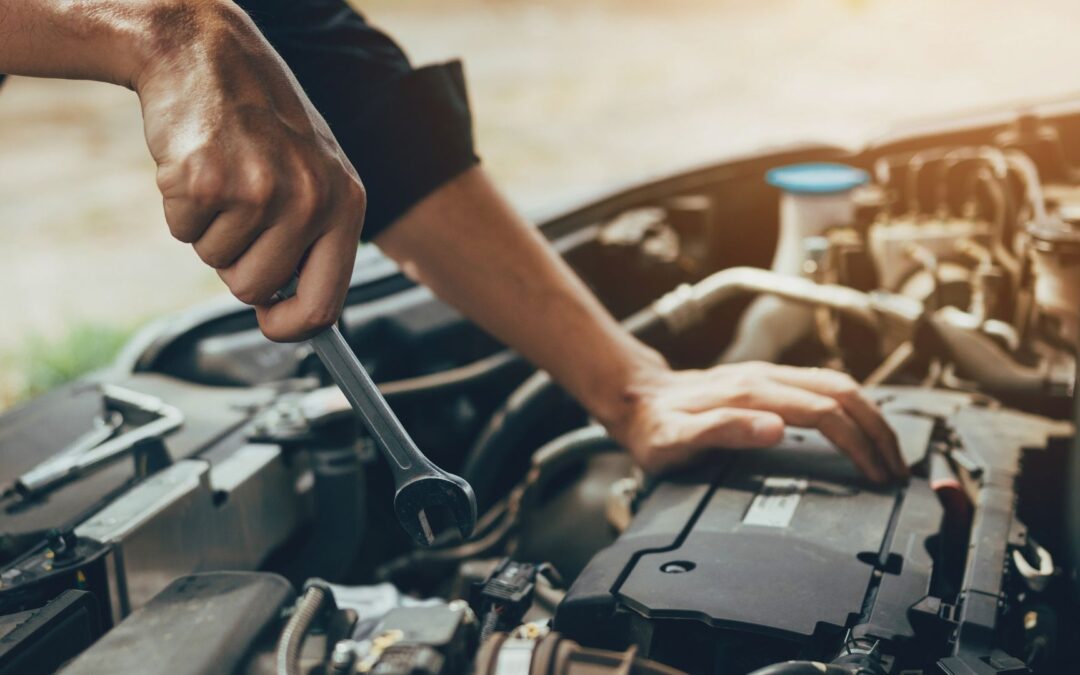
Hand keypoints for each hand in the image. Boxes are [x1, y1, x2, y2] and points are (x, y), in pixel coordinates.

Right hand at [135, 1, 364, 340]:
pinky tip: (198, 163)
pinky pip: (183, 231)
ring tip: (224, 175)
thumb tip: (302, 314)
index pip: (326, 302)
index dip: (292, 325)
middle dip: (237, 261)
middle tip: (240, 207)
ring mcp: (260, 190)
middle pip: (255, 289)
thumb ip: (317, 238)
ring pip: (216, 262)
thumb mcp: (316, 173)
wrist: (207, 51)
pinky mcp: (207, 180)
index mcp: (347, 202)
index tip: (272, 323)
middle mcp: (311, 199)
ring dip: (209, 228)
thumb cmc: (262, 119)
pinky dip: (181, 206)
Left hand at [606, 361, 906, 482]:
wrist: (635, 398)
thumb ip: (723, 431)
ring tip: (888, 451)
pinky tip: (857, 426)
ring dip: (870, 417)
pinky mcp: (765, 379)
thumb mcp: (676, 440)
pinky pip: (822, 385)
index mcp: (751, 394)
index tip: (875, 475)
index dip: (857, 444)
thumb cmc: (653, 426)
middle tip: (896, 469)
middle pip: (843, 393)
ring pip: (837, 384)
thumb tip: (776, 429)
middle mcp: (764, 378)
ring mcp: (767, 375)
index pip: (825, 413)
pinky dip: (851, 406)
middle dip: (878, 431)